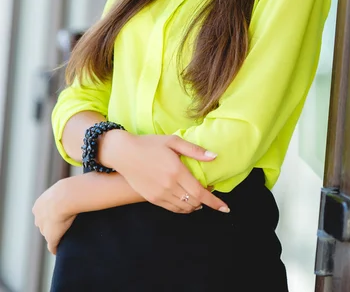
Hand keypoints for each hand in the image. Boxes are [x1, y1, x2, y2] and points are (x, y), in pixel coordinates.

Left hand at [32, 179, 75, 254]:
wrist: (66, 197)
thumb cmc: (68, 189)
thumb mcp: (64, 187)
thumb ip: (66, 190)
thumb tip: (79, 186)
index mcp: (38, 205)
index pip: (43, 213)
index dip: (52, 215)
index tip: (61, 214)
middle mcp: (38, 217)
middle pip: (44, 225)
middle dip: (51, 226)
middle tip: (63, 224)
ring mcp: (44, 228)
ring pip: (48, 234)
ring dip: (55, 236)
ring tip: (65, 235)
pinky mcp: (51, 238)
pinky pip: (52, 246)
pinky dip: (56, 248)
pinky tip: (60, 250)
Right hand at [105, 132, 229, 213]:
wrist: (124, 153)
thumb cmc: (150, 144)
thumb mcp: (173, 141)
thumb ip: (195, 150)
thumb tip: (214, 156)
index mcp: (176, 171)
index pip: (200, 192)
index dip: (214, 202)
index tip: (225, 208)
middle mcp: (169, 185)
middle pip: (193, 202)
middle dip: (205, 202)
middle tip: (209, 194)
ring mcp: (159, 194)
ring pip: (184, 208)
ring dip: (194, 206)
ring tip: (199, 199)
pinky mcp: (151, 199)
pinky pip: (172, 209)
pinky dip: (183, 209)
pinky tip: (186, 203)